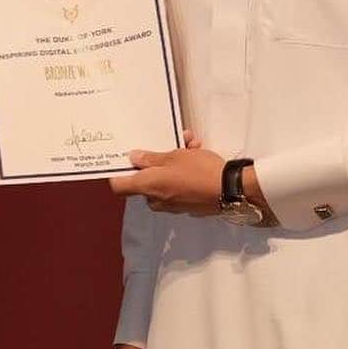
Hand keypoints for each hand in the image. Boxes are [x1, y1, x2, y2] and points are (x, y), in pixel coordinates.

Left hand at [109, 144, 224, 216]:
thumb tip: (132, 158)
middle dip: (156, 161)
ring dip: (174, 160)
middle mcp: (157, 200)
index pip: (119, 187)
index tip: (124, 160)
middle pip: (145, 180)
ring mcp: (174, 205)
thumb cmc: (198, 171)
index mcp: (149, 187)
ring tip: (189, 143)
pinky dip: (185, 171)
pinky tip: (197, 152)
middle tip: (167, 144)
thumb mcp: (173, 156)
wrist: (230, 189)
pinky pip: (179, 185)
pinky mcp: (189, 204)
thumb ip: (150, 158)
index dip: (117, 173)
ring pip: (166, 179)